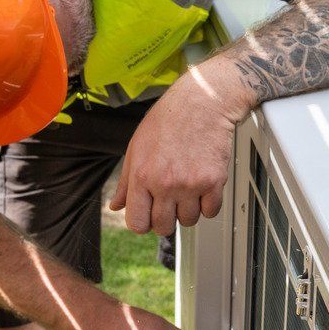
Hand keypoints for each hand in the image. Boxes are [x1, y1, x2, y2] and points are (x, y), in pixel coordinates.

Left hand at [111, 72, 242, 235]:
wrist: (202, 102)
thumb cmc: (168, 121)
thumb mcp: (136, 148)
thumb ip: (125, 182)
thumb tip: (116, 206)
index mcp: (141, 175)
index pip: (137, 223)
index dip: (143, 223)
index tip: (149, 215)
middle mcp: (165, 182)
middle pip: (163, 227)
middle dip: (166, 220)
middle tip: (170, 203)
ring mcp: (190, 183)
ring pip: (189, 221)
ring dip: (189, 210)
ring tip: (188, 189)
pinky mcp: (213, 181)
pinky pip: (210, 211)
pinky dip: (208, 204)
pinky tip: (203, 187)